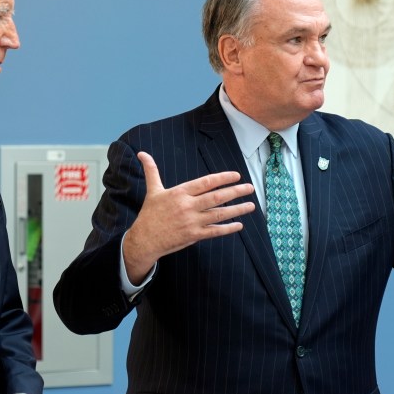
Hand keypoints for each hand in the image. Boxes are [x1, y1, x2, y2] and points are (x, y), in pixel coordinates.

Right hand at [123, 151, 255, 282]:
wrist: (144, 240)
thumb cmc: (149, 214)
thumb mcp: (153, 190)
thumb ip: (151, 171)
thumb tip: (141, 153)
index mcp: (179, 192)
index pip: (206, 182)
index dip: (222, 178)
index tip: (236, 176)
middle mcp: (187, 206)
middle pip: (216, 197)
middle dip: (235, 192)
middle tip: (250, 188)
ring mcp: (192, 222)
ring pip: (219, 214)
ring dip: (237, 210)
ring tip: (251, 205)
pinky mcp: (193, 236)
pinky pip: (214, 231)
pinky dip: (228, 228)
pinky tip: (239, 225)